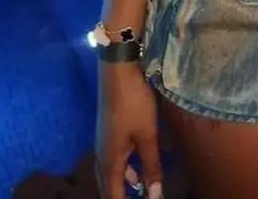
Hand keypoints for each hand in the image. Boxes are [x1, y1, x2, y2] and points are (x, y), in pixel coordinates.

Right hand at [95, 61, 163, 198]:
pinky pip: (113, 160)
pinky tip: (135, 167)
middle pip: (107, 187)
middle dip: (120, 196)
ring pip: (110, 173)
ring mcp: (103, 142)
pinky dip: (124, 170)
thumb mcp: (147, 136)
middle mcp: (102, 156)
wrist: (118, 71)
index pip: (113, 196)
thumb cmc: (134, 103)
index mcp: (109, 162)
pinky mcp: (107, 131)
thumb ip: (151, 166)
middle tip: (139, 198)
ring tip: (140, 190)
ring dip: (123, 184)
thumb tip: (155, 196)